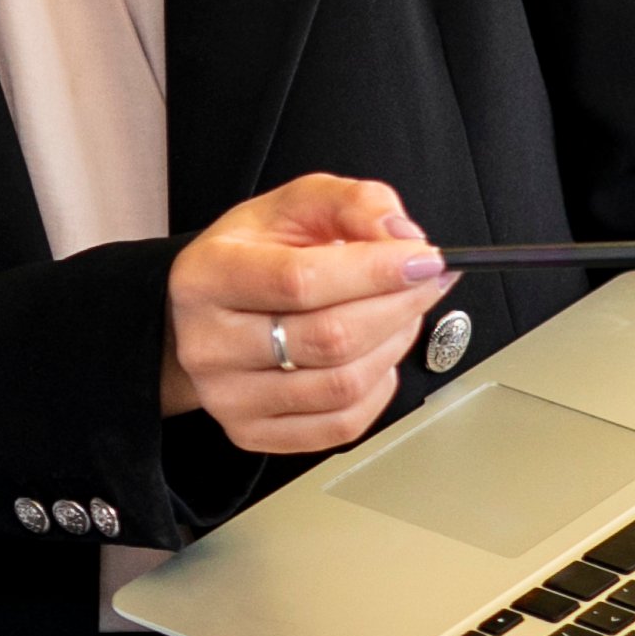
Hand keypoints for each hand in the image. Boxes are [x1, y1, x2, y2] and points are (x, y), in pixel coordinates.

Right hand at [164, 176, 447, 455]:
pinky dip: (378, 390)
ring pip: (343, 385)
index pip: (300, 281)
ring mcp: (227, 397)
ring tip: (400, 315)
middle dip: (399, 307)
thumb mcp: (294, 207)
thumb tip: (402, 237)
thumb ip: (352, 203)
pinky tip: (374, 357)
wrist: (208, 313)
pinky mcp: (251, 432)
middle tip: (427, 282)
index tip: (424, 259)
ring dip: (394, 346)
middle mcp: (207, 344)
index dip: (375, 271)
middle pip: (330, 338)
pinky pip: (341, 425)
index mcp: (207, 277)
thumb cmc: (253, 257)